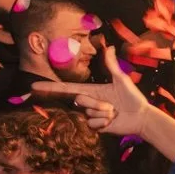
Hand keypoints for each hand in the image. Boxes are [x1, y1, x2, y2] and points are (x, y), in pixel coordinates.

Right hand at [35, 45, 157, 137]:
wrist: (141, 117)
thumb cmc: (133, 97)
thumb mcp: (121, 79)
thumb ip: (111, 65)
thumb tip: (109, 46)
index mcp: (91, 90)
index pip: (66, 88)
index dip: (50, 88)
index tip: (33, 86)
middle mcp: (88, 102)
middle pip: (79, 100)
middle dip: (97, 103)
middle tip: (113, 106)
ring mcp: (90, 115)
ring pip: (87, 113)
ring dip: (104, 113)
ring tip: (114, 113)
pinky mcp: (95, 127)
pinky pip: (92, 124)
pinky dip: (104, 123)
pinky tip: (112, 122)